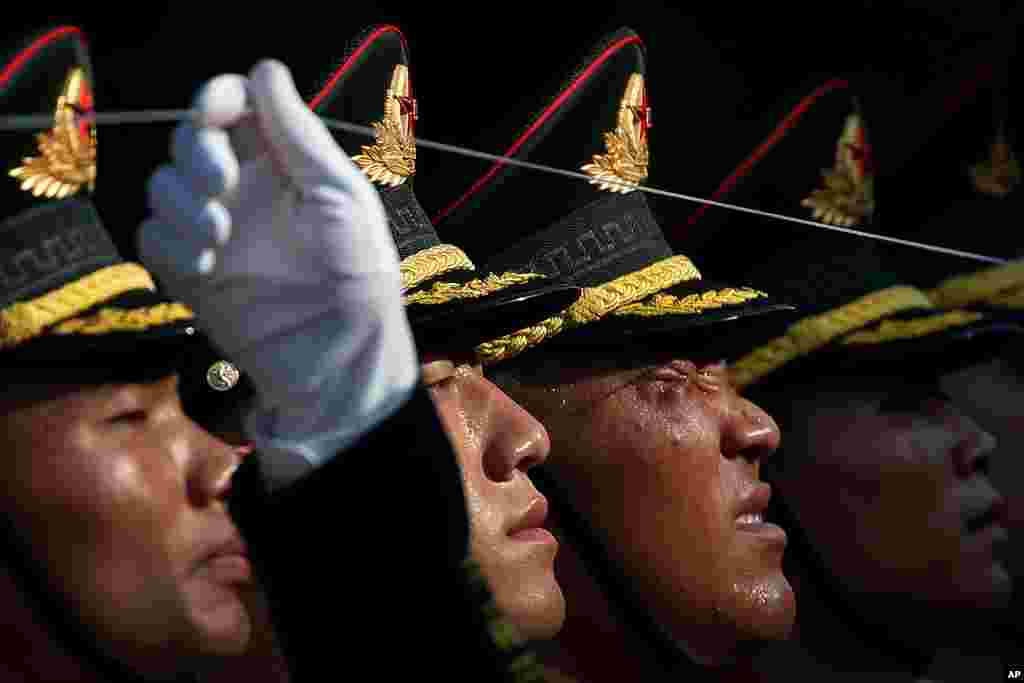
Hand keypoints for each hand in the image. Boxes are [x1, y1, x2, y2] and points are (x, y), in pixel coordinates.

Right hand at [139, 60, 417, 477]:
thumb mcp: (339, 196)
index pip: (234, 108)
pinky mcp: (191, 273)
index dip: (216, 99)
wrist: (340, 355)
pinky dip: (169, 244)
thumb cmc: (357, 273)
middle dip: (196, 153)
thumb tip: (265, 70)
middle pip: (190, 141)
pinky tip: (207, 266)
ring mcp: (216, 231)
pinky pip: (153, 238)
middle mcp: (245, 191)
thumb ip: (298, 136)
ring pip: (163, 186)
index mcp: (284, 165)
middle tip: (222, 186)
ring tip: (221, 239)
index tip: (215, 113)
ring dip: (183, 203)